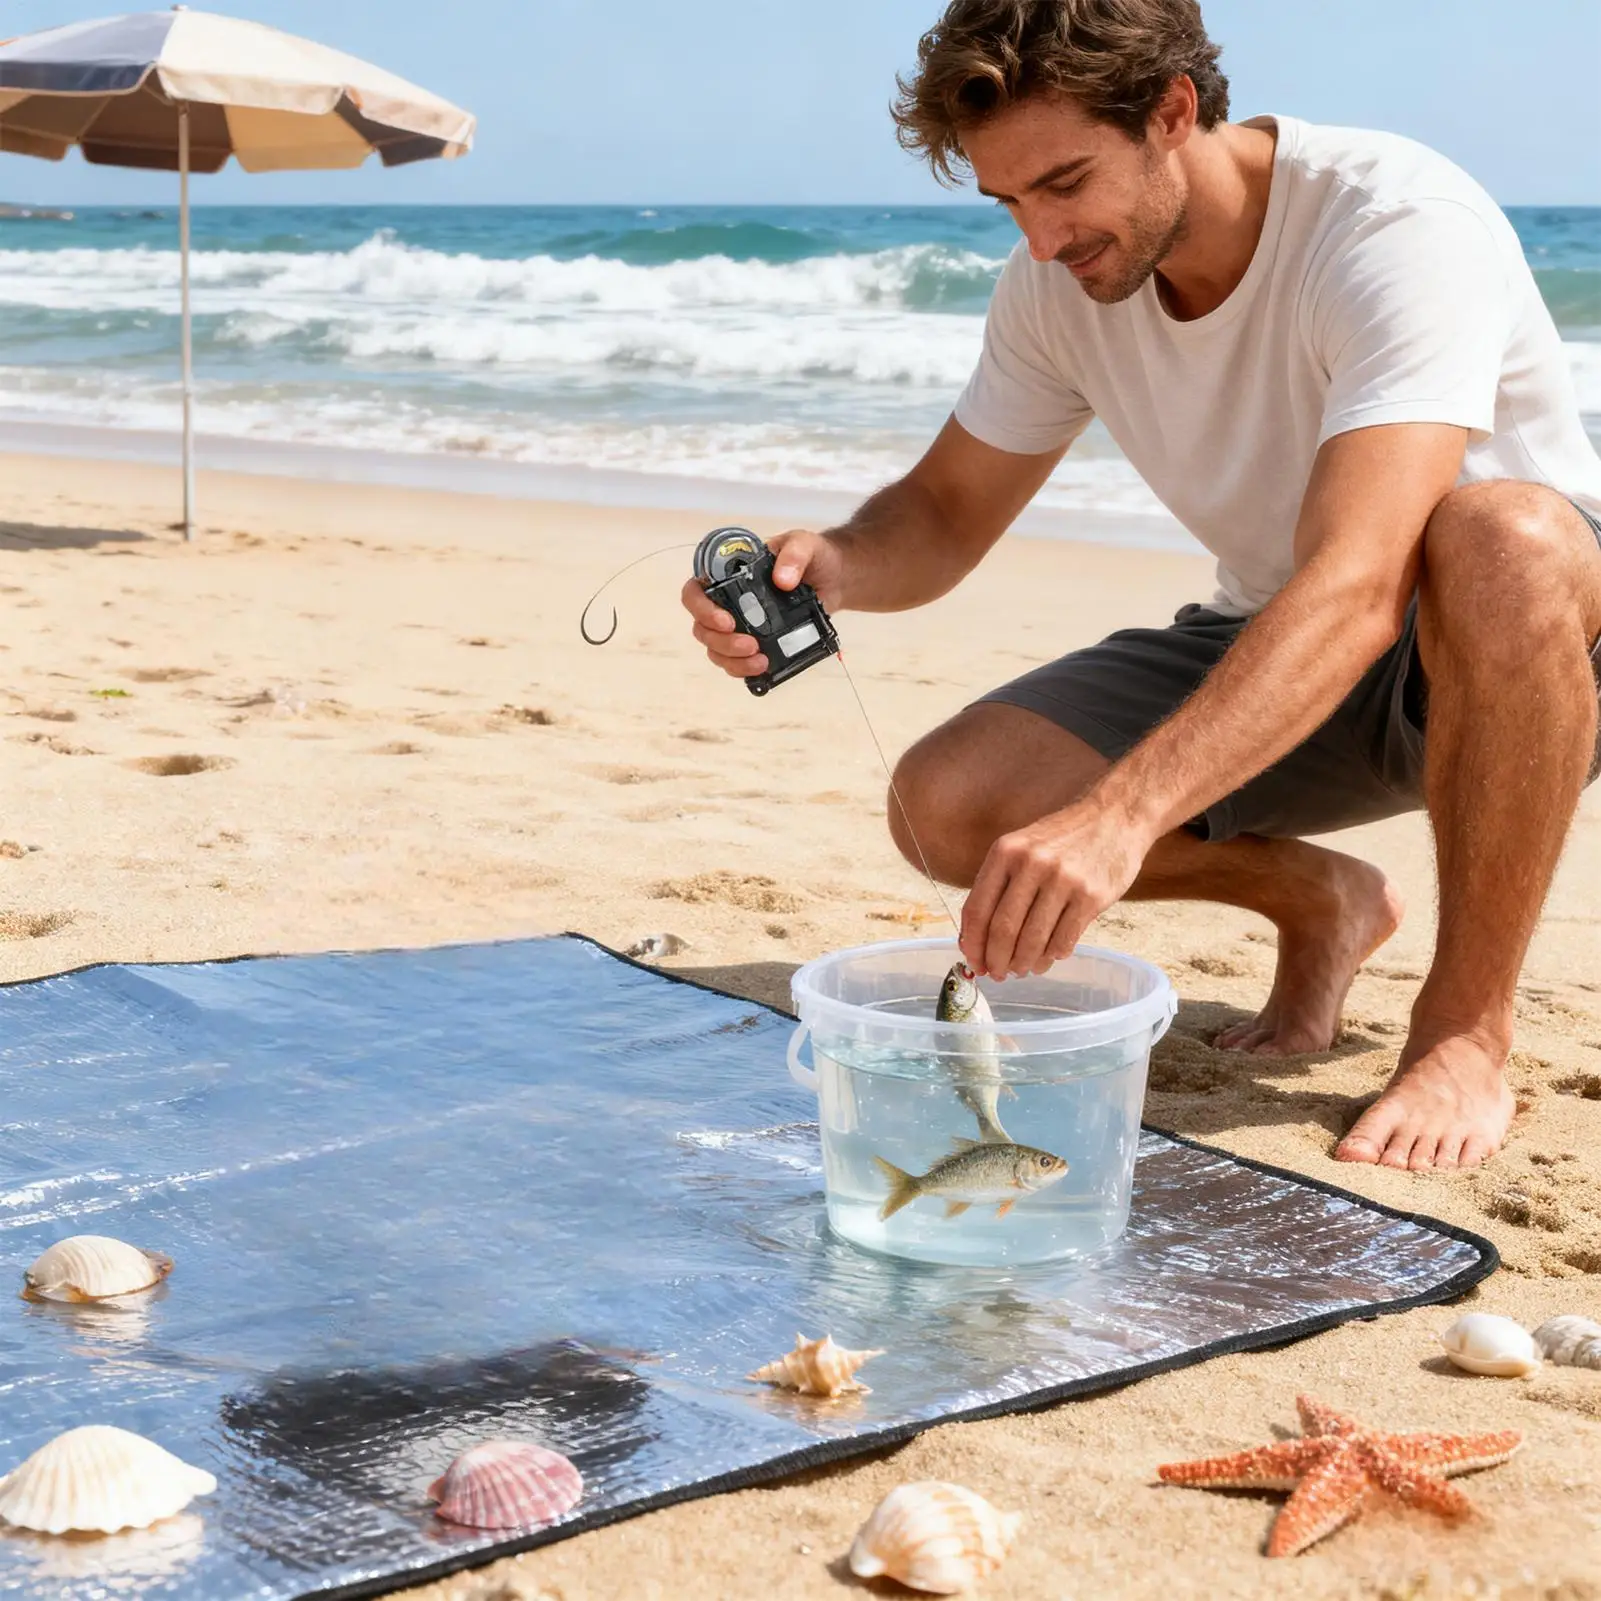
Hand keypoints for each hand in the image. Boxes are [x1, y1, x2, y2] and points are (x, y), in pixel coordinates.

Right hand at [679, 529, 844, 679]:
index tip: (726, 621)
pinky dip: (744, 670)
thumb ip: (794, 555)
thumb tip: (782, 580)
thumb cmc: (813, 555)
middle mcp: (727, 601)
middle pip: (702, 628)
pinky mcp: (755, 642)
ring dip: (731, 660)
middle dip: (721, 642)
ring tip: (760, 661)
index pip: (695, 591)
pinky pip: (736, 662)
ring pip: (716, 650)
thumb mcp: (804, 544)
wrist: (835, 578)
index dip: (701, 609)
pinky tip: (763, 669)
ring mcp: (740, 624)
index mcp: (728, 574)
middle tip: (750, 645)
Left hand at [960, 801, 1152, 978]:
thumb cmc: (1063, 838)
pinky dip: (1053, 956)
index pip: (977, 909)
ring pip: (1033, 940)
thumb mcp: (1022, 848)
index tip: (974, 963)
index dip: (972, 944)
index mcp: (1006, 852)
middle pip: (1003, 929)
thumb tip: (974, 939)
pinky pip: (1064, 940)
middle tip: (998, 974)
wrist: (1115, 817)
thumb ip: (998, 887)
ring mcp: (1064, 880)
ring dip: (1024, 963)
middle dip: (996, 960)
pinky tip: (1050, 957)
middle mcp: (1032, 864)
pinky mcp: (1091, 896)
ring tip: (1022, 969)